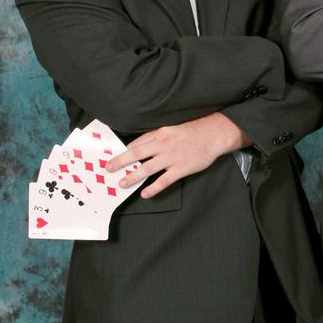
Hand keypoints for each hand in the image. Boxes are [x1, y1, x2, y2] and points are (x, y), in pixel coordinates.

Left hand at [106, 113, 251, 198]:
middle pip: (136, 154)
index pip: (137, 143)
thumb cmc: (193, 131)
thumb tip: (140, 146)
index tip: (113, 156)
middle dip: (120, 162)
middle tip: (108, 168)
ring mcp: (172, 157)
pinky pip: (164, 180)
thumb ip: (157, 137)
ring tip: (122, 183)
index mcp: (160, 133)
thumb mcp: (172, 129)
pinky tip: (145, 194)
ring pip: (147, 168)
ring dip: (132, 176)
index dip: (123, 151)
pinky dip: (153, 188)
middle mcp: (163, 145)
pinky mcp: (181, 168)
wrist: (213, 134)